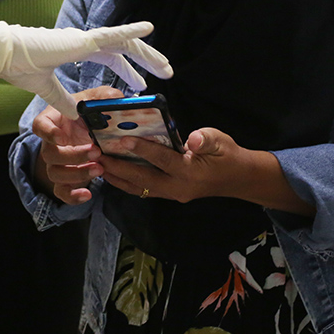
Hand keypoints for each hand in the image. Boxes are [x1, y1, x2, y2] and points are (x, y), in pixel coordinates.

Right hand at [0, 20, 172, 118]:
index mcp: (77, 51)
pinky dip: (132, 31)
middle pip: (124, 51)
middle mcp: (85, 43)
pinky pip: (114, 35)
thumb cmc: (19, 66)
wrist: (4, 54)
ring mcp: (85, 39)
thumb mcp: (47, 91)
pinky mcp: (83, 41)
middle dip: (145, 62)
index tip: (141, 85)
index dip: (127, 71)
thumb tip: (76, 116)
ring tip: (166, 66)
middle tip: (165, 73)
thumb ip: (63, 102)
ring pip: (125, 45)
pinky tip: (150, 29)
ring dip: (147, 54)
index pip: (110, 59)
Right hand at [31, 86, 121, 203]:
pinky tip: (87, 194)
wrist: (92, 130)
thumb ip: (105, 96)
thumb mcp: (97, 99)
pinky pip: (61, 191)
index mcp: (54, 120)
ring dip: (77, 173)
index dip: (47, 133)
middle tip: (96, 152)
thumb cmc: (89, 112)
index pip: (40, 126)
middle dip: (73, 156)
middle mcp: (51, 142)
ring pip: (56, 173)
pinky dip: (72, 196)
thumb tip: (115, 98)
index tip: (62, 137)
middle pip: (50, 154)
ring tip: (99, 168)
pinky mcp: (66, 178)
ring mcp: (57, 162)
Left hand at [97, 127, 315, 215]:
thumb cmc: (227, 154)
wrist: (237, 178)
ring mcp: (172, 194)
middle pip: (142, 179)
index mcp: (190, 171)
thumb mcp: (220, 140)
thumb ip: (206, 139)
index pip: (161, 160)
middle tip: (97, 156)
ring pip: (139, 188)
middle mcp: (177, 187)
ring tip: (97, 165)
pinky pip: (143, 190)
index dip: (141, 149)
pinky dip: (126, 182)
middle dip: (118, 168)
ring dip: (117, 178)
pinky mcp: (168, 194)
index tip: (120, 139)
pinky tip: (112, 172)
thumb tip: (193, 138)